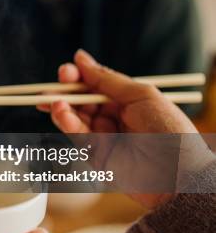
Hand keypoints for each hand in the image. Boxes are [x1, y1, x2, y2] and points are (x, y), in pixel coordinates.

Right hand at [40, 49, 200, 208]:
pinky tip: (60, 112)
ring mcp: (103, 137)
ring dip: (61, 108)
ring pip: (74, 118)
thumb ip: (108, 79)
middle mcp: (112, 118)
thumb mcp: (141, 95)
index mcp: (126, 102)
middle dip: (65, 92)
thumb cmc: (169, 131)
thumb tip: (80, 58)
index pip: (95, 85)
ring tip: (54, 100)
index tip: (67, 70)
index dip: (80, 77)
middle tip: (54, 85)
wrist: (179, 174)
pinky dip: (66, 123)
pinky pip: (77, 136)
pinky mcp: (95, 156)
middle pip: (81, 101)